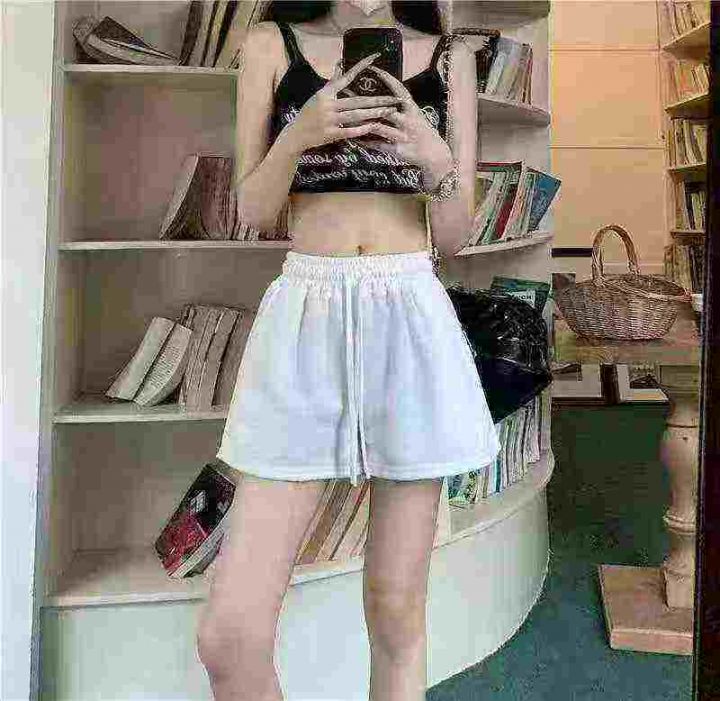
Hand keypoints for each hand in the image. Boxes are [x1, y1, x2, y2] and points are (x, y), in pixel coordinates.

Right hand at [280, 52, 403, 154]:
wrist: (296, 134)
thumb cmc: (308, 113)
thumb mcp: (318, 96)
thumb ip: (332, 82)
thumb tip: (340, 64)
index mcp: (326, 93)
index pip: (346, 77)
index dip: (361, 66)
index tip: (376, 57)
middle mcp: (328, 104)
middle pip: (358, 100)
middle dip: (378, 100)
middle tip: (395, 99)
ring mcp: (330, 120)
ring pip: (356, 115)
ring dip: (374, 114)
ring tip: (389, 112)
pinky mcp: (330, 134)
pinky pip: (349, 131)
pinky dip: (362, 129)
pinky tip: (374, 126)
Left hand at [356, 65, 454, 189]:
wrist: (434, 153)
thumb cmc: (421, 131)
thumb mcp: (415, 114)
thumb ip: (401, 105)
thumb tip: (386, 93)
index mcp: (412, 108)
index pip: (399, 90)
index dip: (387, 79)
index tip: (374, 69)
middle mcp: (408, 120)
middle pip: (386, 109)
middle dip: (366, 102)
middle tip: (349, 94)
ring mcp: (403, 135)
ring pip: (380, 127)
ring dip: (363, 123)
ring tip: (348, 119)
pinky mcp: (398, 149)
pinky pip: (379, 145)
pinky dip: (367, 142)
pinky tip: (355, 140)